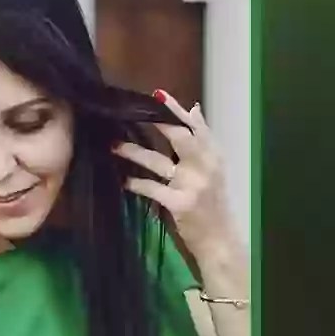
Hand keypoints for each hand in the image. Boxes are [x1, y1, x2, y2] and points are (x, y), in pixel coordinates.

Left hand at [116, 89, 239, 266]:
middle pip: (180, 137)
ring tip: (115, 146)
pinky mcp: (180, 204)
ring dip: (134, 152)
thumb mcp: (214, 169)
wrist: (219, 240)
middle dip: (156, 122)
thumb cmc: (213, 204)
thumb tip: (194, 109)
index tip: (156, 95)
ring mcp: (193, 185)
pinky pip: (152, 188)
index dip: (176, 110)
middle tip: (131, 111)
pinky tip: (124, 181)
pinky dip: (136, 184)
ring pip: (158, 162)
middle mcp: (206, 167)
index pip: (196, 127)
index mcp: (214, 156)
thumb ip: (202, 140)